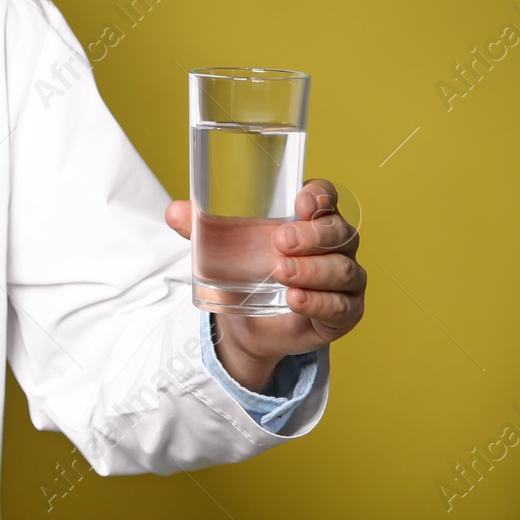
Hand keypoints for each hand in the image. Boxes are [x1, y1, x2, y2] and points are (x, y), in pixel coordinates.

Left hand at [164, 178, 364, 391]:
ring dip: (313, 270)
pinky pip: (342, 306)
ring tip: (280, 272)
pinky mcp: (345, 311)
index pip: (326, 196)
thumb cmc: (246, 271)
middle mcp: (335, 245)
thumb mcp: (222, 248)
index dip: (320, 195)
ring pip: (343, 269)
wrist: (249, 323)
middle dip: (312, 234)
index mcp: (309, 218)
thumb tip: (174, 212)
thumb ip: (201, 229)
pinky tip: (296, 300)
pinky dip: (319, 302)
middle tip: (281, 240)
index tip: (301, 201)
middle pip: (339, 231)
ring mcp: (345, 279)